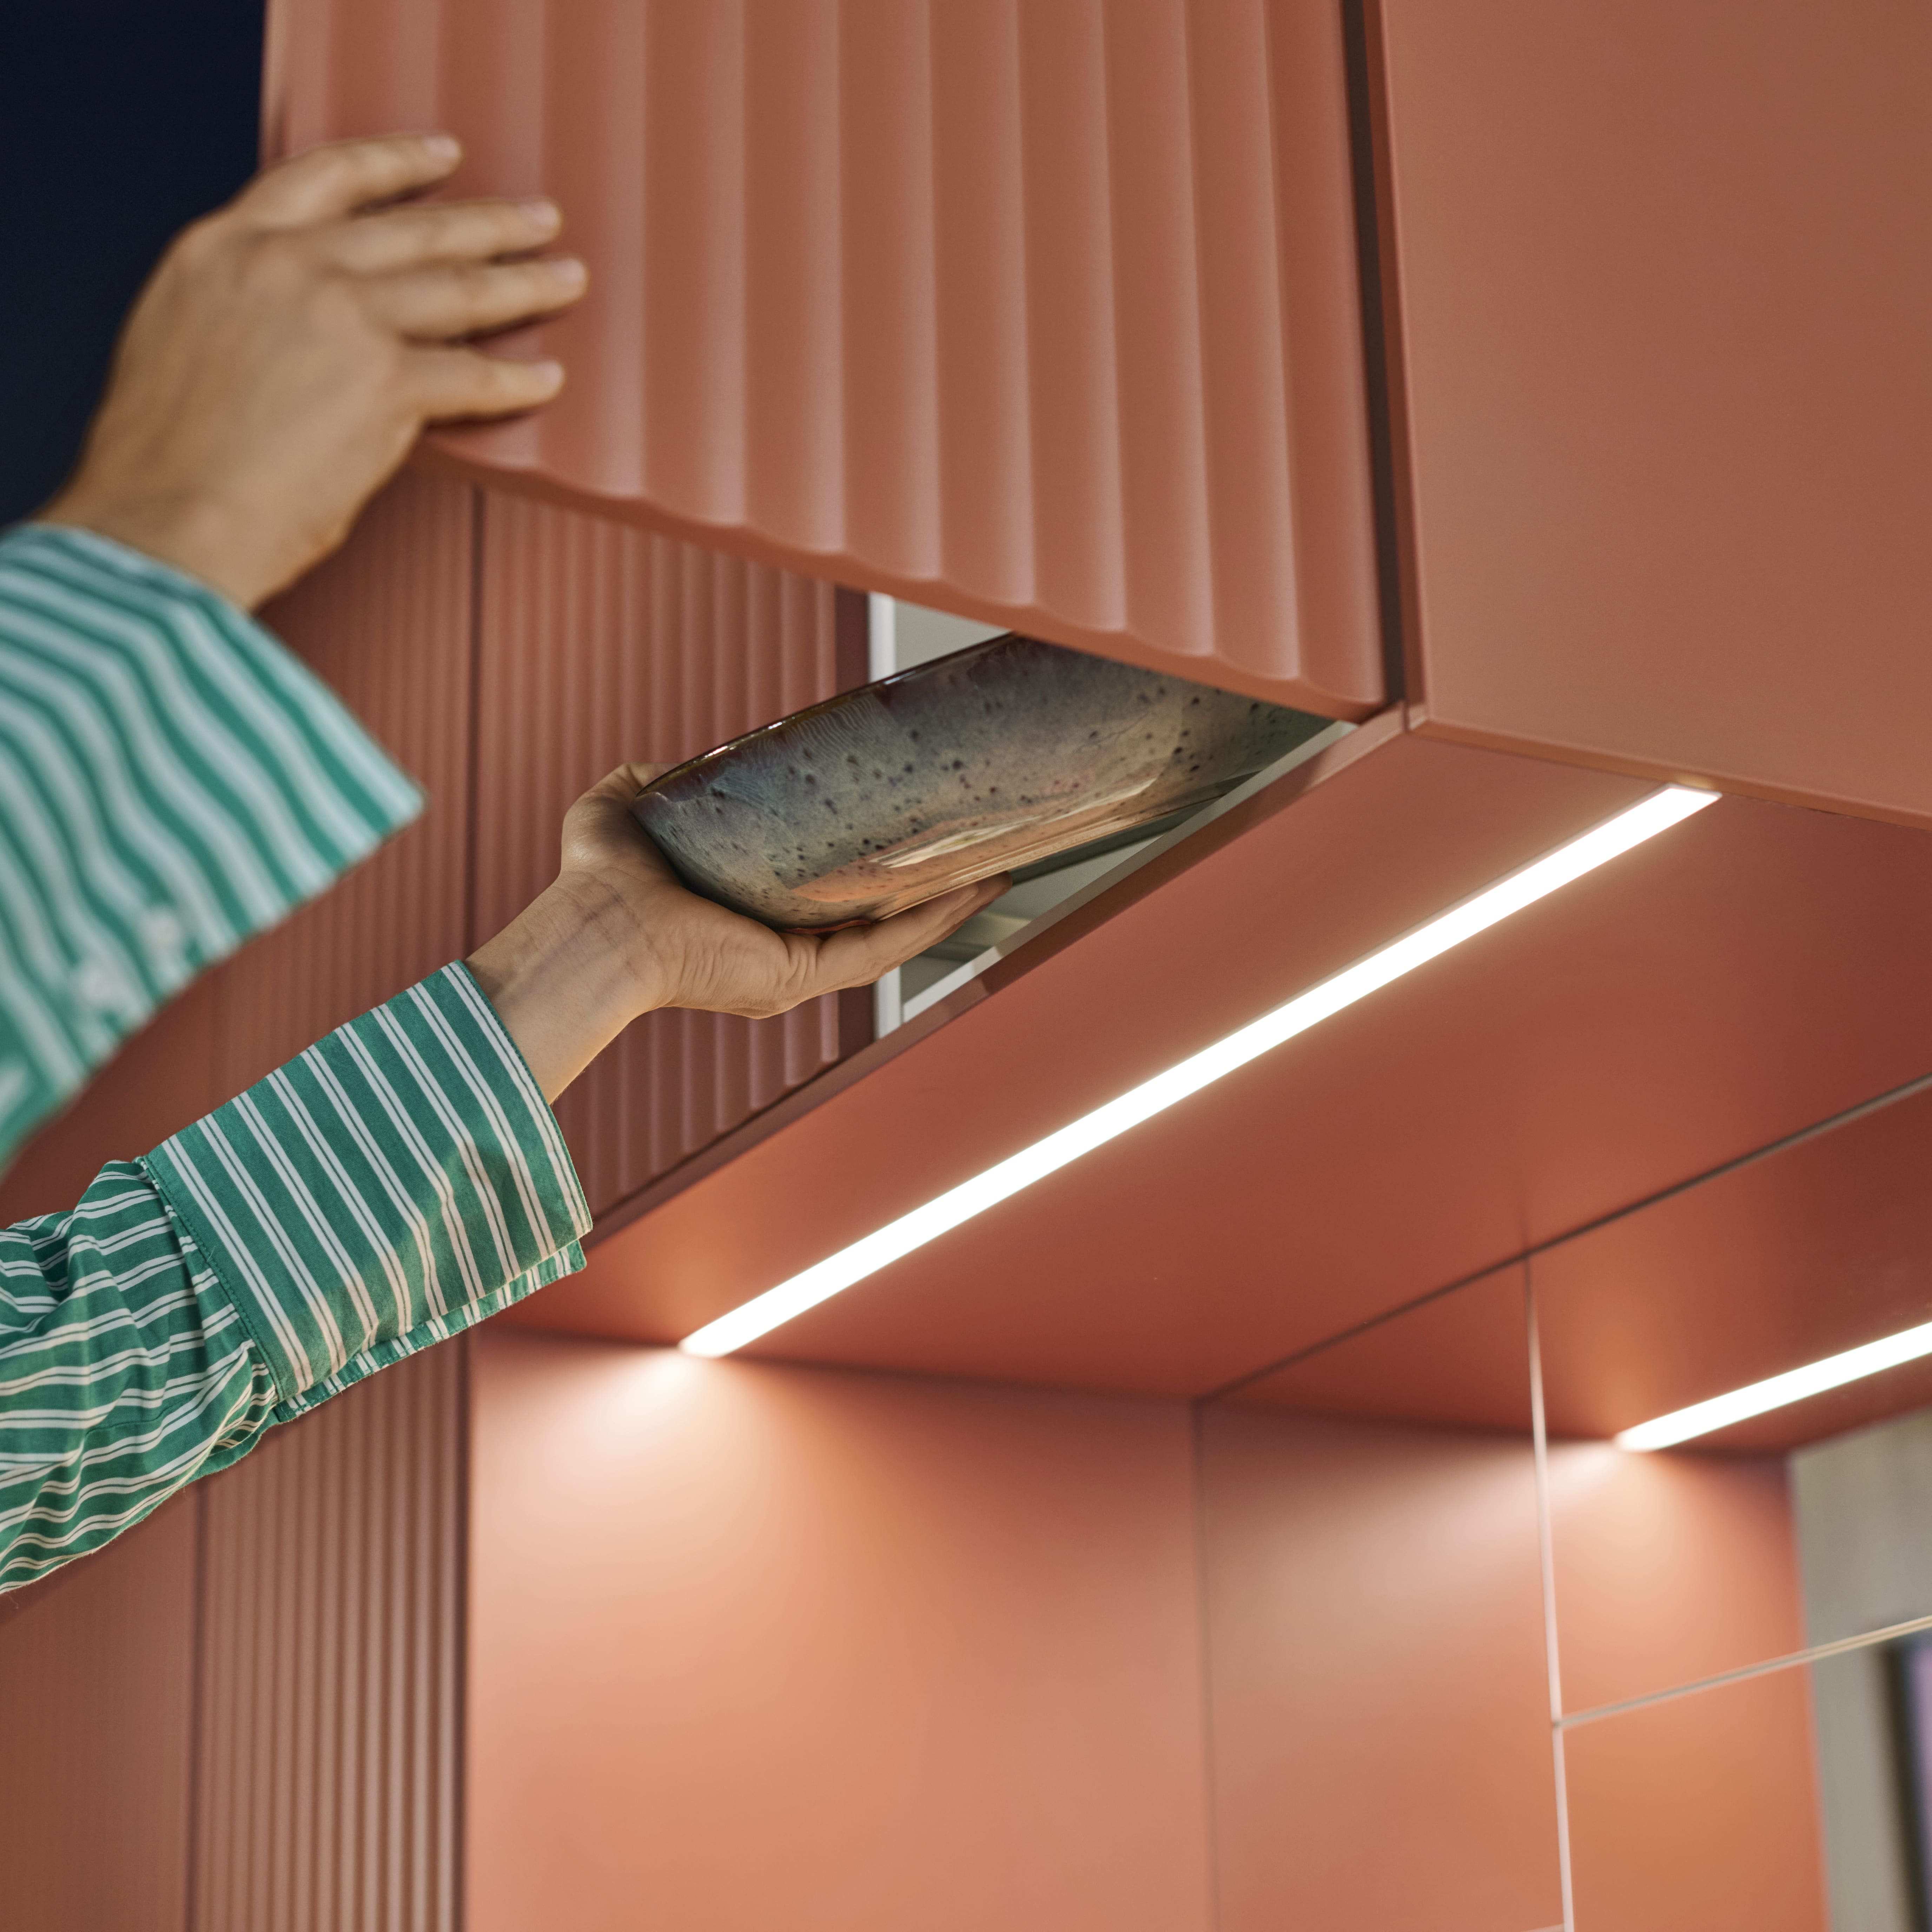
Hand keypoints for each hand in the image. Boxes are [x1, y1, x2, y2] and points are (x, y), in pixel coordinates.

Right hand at [42, 133, 585, 608]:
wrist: (163, 518)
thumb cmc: (165, 460)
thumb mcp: (184, 338)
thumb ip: (250, 309)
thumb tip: (304, 327)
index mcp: (227, 249)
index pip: (325, 177)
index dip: (394, 164)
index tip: (441, 158)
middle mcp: (288, 265)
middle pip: (412, 229)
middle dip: (486, 223)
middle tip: (536, 221)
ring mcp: (342, 319)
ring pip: (457, 288)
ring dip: (522, 283)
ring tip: (565, 278)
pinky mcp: (385, 384)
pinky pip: (472, 377)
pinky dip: (517, 382)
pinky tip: (547, 380)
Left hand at [467, 764, 1008, 1100]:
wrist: (596, 924)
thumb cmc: (597, 882)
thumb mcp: (624, 811)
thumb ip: (651, 784)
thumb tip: (670, 764)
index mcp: (744, 929)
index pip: (825, 905)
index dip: (871, 878)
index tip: (908, 844)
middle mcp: (776, 958)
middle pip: (873, 926)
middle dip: (927, 895)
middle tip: (971, 859)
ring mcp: (794, 971)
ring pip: (892, 940)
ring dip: (946, 908)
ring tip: (992, 874)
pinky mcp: (803, 974)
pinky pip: (882, 947)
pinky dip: (930, 921)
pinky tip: (969, 891)